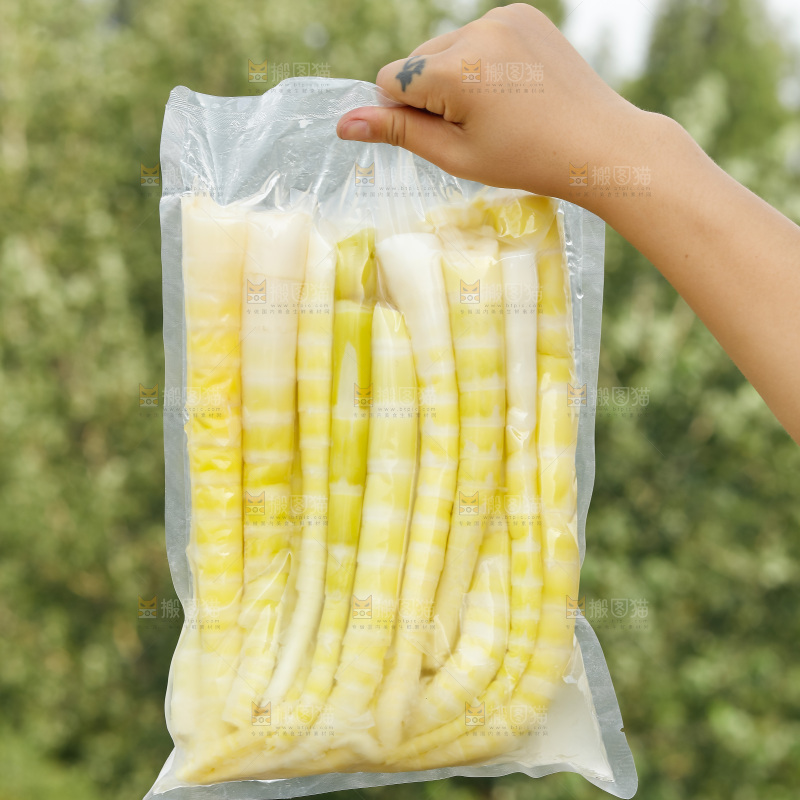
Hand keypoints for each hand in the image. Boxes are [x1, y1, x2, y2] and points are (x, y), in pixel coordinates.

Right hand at [336, 3, 646, 202]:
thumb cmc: (524, 160)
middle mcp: (477, 31)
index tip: (444, 133)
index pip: (392, 79)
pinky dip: (482, 60)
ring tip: (497, 108)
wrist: (597, 143)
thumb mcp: (456, 156)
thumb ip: (399, 133)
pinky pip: (478, 35)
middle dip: (431, 92)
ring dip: (455, 75)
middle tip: (476, 125)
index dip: (407, 113)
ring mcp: (503, 17)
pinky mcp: (523, 13)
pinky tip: (511, 87)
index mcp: (457, 71)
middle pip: (418, 60)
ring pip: (446, 46)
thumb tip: (344, 123)